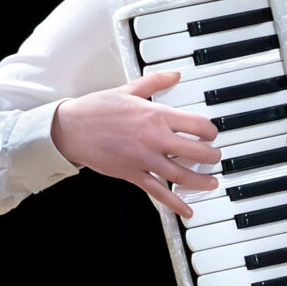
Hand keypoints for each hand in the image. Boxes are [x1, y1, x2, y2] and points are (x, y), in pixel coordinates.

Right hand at [49, 70, 222, 218]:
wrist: (71, 128)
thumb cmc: (96, 109)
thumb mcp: (128, 90)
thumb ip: (155, 82)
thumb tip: (174, 74)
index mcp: (156, 115)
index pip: (198, 125)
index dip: (210, 132)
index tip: (211, 135)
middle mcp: (154, 138)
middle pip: (197, 153)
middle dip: (212, 157)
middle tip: (215, 158)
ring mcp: (144, 159)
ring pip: (182, 175)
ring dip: (202, 182)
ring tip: (212, 183)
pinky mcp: (132, 174)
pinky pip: (158, 192)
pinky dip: (175, 203)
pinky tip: (187, 211)